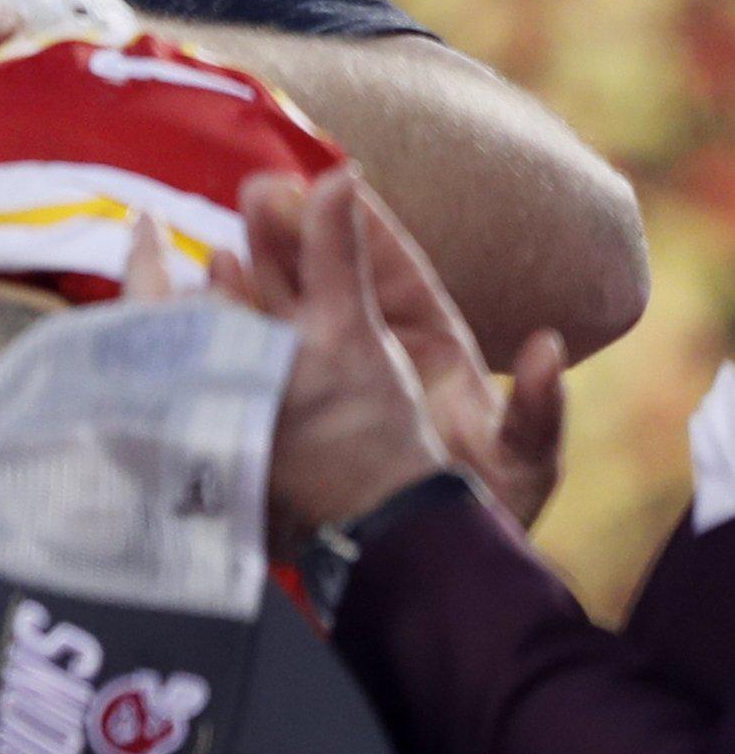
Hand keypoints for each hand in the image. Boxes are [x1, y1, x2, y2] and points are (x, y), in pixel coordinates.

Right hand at [221, 170, 566, 531]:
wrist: (432, 570)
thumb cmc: (490, 515)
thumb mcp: (523, 462)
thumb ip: (538, 411)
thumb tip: (546, 349)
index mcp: (438, 347)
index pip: (397, 273)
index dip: (365, 228)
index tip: (334, 183)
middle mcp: (381, 353)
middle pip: (333, 279)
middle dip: (297, 232)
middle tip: (258, 190)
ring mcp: (334, 381)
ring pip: (292, 312)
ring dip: (258, 271)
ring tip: (223, 234)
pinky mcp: (296, 414)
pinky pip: (264, 361)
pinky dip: (235, 330)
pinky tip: (206, 304)